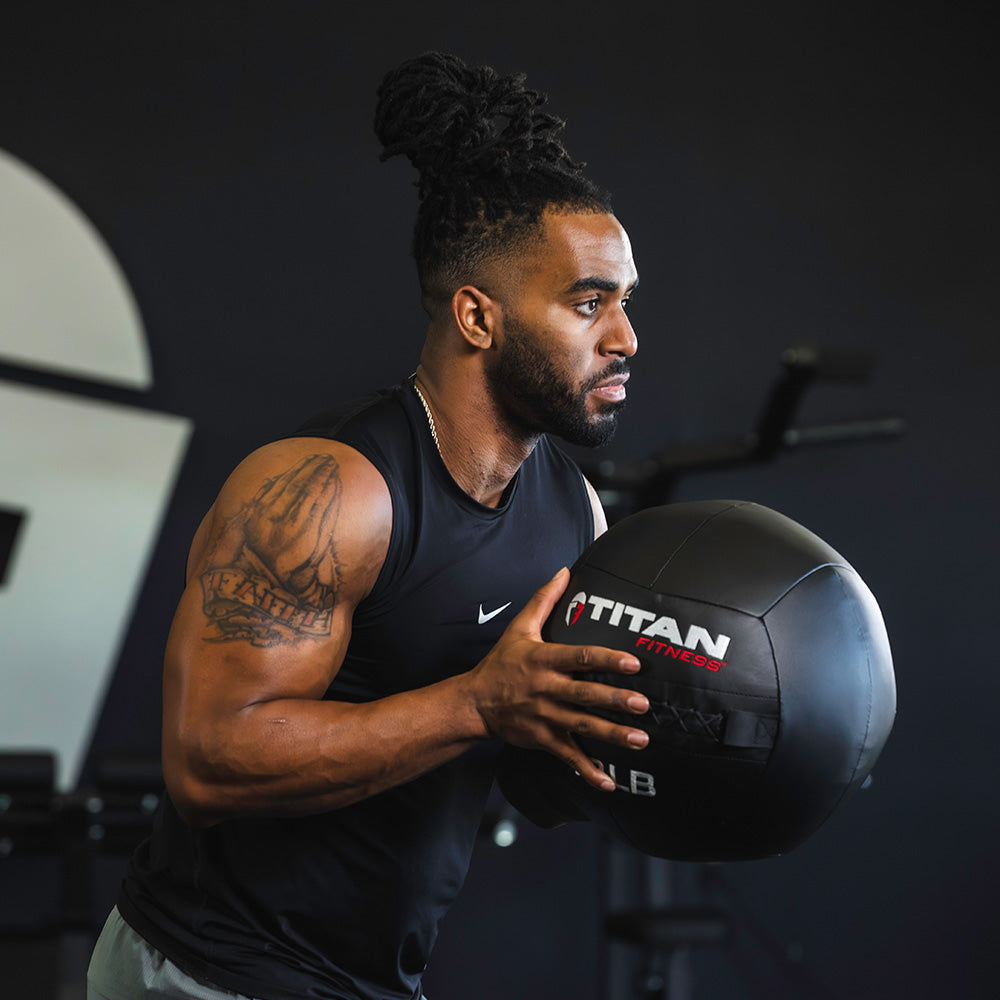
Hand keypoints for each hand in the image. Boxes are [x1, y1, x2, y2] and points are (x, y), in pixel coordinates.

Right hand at [467, 568, 649, 791]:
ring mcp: (544, 718)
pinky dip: (588, 771)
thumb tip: (565, 571)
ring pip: (582, 728)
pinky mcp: (542, 740)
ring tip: (640, 740)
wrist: (474, 702)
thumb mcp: (519, 628)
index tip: (633, 663)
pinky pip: (568, 757)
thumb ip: (544, 599)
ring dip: (612, 735)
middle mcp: (545, 690)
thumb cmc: (501, 663)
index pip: (580, 658)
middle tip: (644, 705)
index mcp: (543, 660)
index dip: (607, 660)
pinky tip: (610, 781)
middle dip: (615, 701)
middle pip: (585, 695)